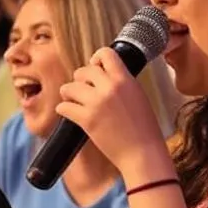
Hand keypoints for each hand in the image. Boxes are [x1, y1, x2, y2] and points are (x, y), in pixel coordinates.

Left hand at [58, 47, 171, 181]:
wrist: (142, 153)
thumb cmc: (144, 129)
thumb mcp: (138, 96)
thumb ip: (123, 84)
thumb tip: (106, 77)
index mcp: (125, 79)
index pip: (105, 54)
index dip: (96, 59)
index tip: (94, 67)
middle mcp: (109, 87)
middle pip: (84, 71)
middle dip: (80, 79)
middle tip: (82, 88)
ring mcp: (96, 103)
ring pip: (70, 87)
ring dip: (68, 93)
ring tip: (72, 99)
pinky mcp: (87, 120)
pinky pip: (64, 107)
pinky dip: (63, 109)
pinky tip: (68, 112)